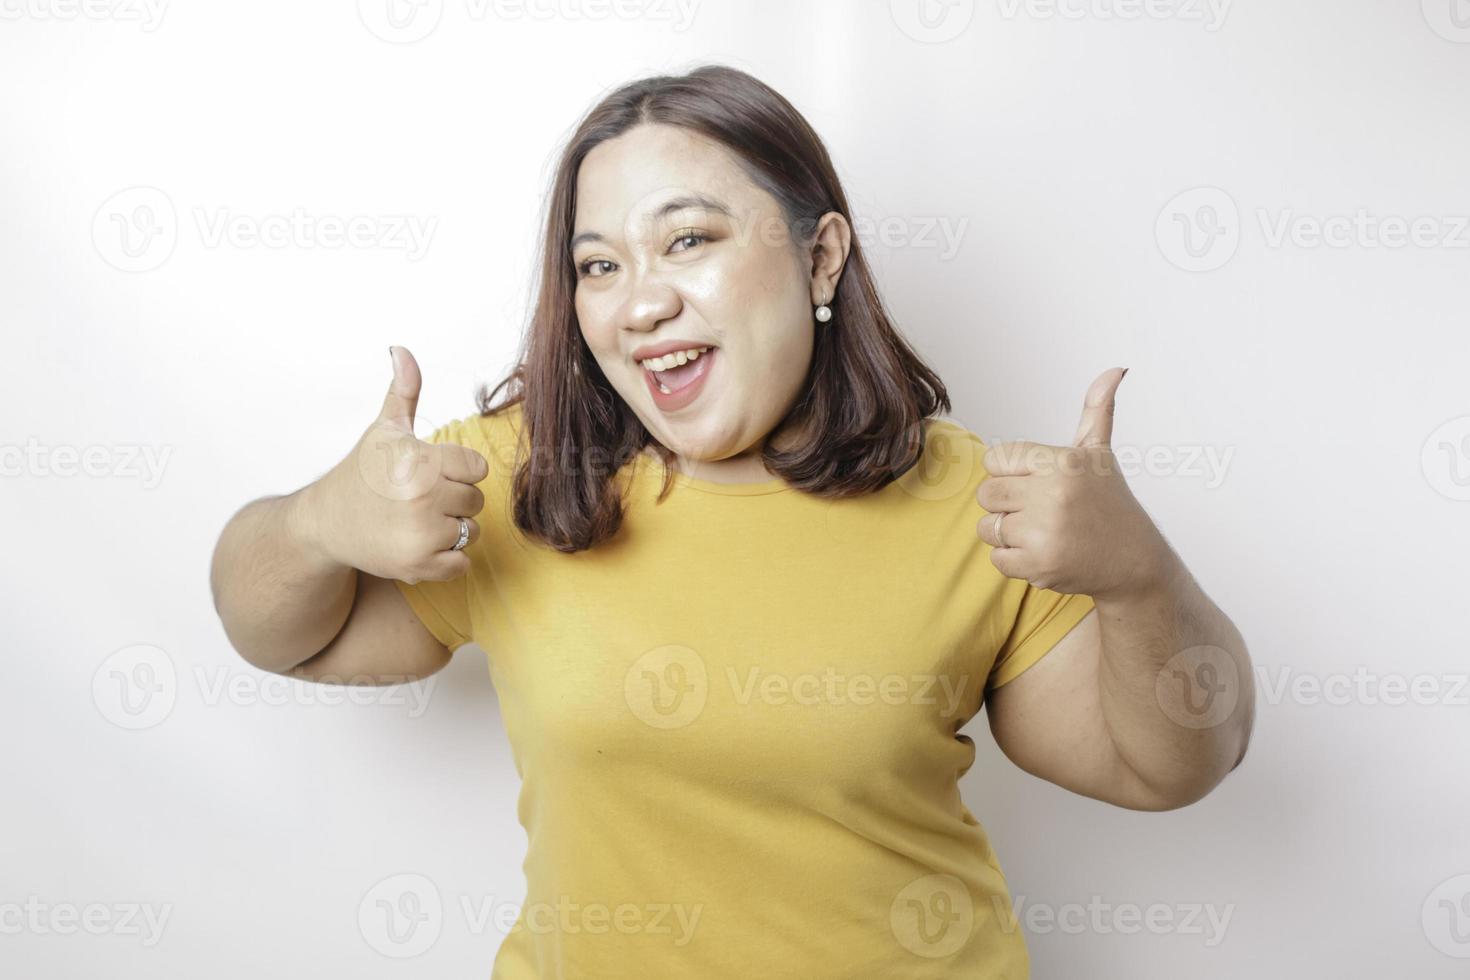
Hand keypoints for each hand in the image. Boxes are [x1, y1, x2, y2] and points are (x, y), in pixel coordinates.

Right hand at [296, 346, 488, 583]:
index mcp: (417, 459)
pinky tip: (418, 544)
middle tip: (419, 500)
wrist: (325, 524)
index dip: (456, 471)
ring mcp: (419, 534)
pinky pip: (462, 564)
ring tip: (417, 521)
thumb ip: (404, 391)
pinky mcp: (418, 566)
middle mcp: (420, 496)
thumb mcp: (383, 430)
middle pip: (475, 500)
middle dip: (453, 500)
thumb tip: (401, 349)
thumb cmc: (361, 472)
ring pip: (471, 531)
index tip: (429, 473)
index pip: (476, 468)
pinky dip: (446, 559)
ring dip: (451, 530)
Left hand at [974, 367, 1175, 598]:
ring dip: (1009, 534)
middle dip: (1007, 504)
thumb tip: (1115, 369)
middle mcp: (1053, 493)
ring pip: (987, 527)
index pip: (995, 460)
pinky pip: (996, 558)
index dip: (1011, 474)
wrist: (1134, 563)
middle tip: (1040, 511)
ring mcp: (1045, 531)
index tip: (1037, 484)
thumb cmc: (1109, 505)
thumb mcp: (1100, 455)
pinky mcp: (1039, 565)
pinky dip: (1015, 560)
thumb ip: (1096, 410)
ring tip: (1043, 532)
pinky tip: (1045, 553)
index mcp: (1062, 461)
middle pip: (986, 494)